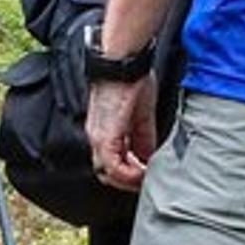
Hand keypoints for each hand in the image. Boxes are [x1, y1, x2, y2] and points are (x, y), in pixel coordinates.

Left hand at [85, 71, 156, 192]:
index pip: (111, 165)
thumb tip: (148, 160)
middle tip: (147, 179)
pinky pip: (111, 165)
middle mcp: (96, 136)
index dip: (130, 175)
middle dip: (128, 182)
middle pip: (107, 174)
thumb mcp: (141, 117)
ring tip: (146, 176)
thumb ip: (143, 140)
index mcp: (104, 132)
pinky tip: (143, 171)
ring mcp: (98, 136)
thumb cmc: (132, 81)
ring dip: (129, 180)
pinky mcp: (104, 135)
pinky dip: (128, 174)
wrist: (123, 62)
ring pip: (107, 173)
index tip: (148, 175)